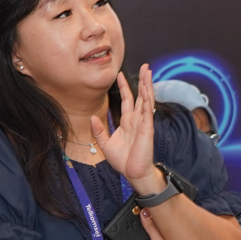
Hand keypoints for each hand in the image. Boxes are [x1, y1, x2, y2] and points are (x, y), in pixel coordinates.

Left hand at [95, 64, 159, 192]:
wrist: (133, 173)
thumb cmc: (123, 161)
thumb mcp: (105, 144)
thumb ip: (98, 131)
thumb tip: (92, 118)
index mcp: (128, 122)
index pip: (127, 99)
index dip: (124, 86)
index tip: (120, 74)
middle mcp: (137, 119)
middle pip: (140, 95)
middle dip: (142, 80)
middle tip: (145, 66)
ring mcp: (143, 123)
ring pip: (146, 99)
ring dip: (147, 85)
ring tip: (148, 71)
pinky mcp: (147, 129)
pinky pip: (147, 111)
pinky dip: (147, 100)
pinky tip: (146, 89)